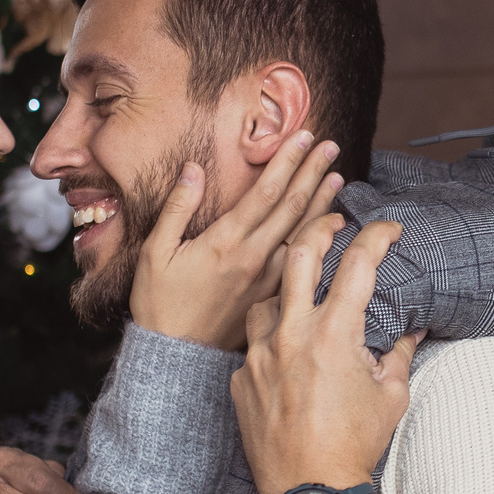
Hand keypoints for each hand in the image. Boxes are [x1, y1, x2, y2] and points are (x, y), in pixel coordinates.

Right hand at [128, 132, 341, 349]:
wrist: (176, 356)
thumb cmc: (160, 303)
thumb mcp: (155, 252)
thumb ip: (176, 208)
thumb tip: (193, 169)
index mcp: (225, 243)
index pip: (264, 193)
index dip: (287, 162)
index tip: (304, 137)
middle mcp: (252, 259)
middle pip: (290, 208)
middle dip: (312, 173)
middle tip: (331, 147)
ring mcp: (266, 280)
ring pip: (302, 235)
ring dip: (322, 203)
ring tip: (338, 177)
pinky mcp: (270, 297)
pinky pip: (302, 261)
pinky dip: (319, 238)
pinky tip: (332, 226)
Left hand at [232, 220, 420, 493]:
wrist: (310, 493)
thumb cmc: (355, 446)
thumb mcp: (391, 396)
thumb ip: (399, 353)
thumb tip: (413, 329)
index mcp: (334, 334)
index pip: (358, 263)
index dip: (377, 236)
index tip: (389, 229)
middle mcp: (292, 335)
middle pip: (297, 254)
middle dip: (318, 228)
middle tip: (333, 223)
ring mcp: (260, 355)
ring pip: (265, 297)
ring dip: (285, 288)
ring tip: (301, 294)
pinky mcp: (241, 379)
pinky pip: (253, 345)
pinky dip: (271, 341)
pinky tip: (285, 354)